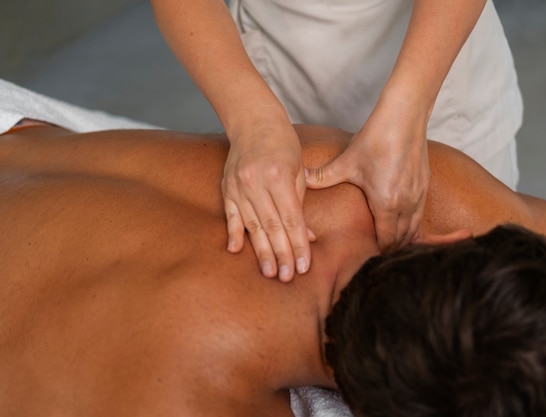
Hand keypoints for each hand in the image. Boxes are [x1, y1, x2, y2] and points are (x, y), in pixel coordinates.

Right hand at [223, 123, 313, 281]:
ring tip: (270, 272)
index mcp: (278, 176)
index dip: (298, 244)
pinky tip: (235, 251)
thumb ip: (300, 204)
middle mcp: (256, 182)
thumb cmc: (283, 145)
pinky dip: (233, 233)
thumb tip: (308, 237)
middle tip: (288, 277)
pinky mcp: (227, 188)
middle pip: (271, 226)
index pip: (291, 219)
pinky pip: (230, 215)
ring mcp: (238, 186)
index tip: (304, 266)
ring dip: (261, 251)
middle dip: (281, 254)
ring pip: (252, 225)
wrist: (254, 121)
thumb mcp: (298, 170)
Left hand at [306, 120, 429, 250]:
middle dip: (389, 249)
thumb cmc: (376, 139)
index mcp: (387, 203)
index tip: (367, 258)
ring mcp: (419, 195)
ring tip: (391, 246)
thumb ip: (323, 176)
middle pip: (401, 239)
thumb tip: (300, 180)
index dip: (377, 252)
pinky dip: (413, 225)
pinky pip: (421, 215)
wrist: (405, 117)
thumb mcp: (347, 162)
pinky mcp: (425, 186)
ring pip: (414, 229)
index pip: (386, 240)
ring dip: (403, 239)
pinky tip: (405, 226)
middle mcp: (407, 204)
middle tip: (375, 257)